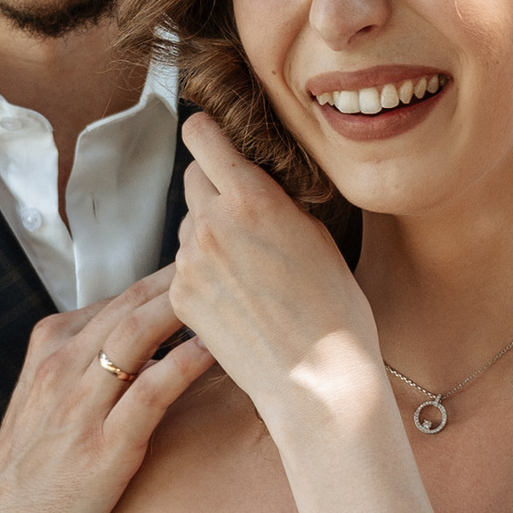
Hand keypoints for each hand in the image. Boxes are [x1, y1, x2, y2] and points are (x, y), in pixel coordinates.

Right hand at [0, 272, 211, 512]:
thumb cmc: (32, 465)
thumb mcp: (47, 395)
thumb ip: (89, 362)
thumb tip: (148, 341)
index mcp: (50, 346)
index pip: (117, 299)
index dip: (164, 279)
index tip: (204, 266)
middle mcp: (62, 365)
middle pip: (131, 305)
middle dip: (181, 277)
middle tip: (228, 259)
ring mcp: (81, 405)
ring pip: (138, 336)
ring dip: (185, 307)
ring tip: (230, 289)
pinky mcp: (102, 447)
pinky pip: (150, 392)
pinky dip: (185, 365)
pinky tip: (216, 350)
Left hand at [168, 114, 384, 429]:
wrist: (318, 378)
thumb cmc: (333, 307)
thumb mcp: (315, 233)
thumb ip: (274, 198)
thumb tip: (251, 180)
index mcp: (251, 196)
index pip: (203, 135)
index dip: (207, 134)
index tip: (212, 137)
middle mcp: (211, 223)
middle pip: (193, 178)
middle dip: (215, 188)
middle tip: (246, 215)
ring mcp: (189, 262)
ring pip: (190, 226)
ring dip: (210, 234)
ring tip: (250, 271)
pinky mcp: (180, 297)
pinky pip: (185, 267)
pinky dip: (204, 274)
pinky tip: (238, 299)